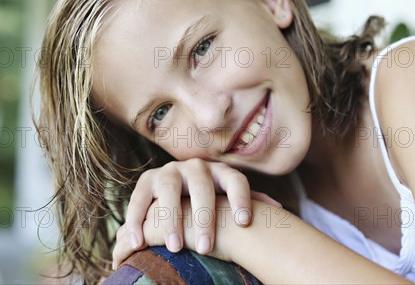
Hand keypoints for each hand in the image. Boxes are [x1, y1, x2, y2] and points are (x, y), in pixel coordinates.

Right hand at [112, 159, 279, 268]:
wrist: (176, 188)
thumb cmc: (211, 199)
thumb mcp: (227, 197)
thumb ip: (249, 201)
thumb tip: (279, 210)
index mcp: (220, 172)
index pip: (235, 179)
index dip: (241, 198)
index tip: (244, 222)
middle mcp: (195, 167)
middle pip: (201, 187)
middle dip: (204, 217)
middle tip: (207, 247)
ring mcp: (169, 172)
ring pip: (169, 190)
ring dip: (171, 218)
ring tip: (176, 247)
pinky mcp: (146, 181)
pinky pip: (138, 199)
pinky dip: (136, 219)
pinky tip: (138, 243)